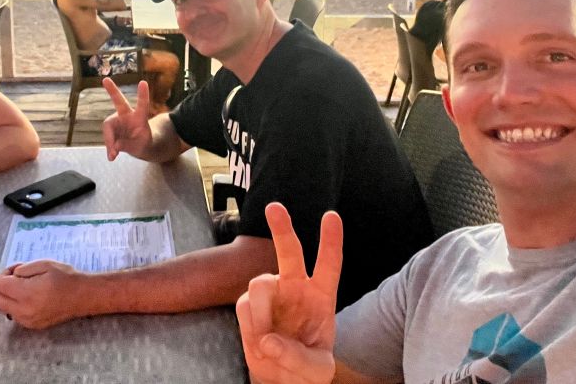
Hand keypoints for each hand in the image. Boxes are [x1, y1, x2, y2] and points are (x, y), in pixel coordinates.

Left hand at [0, 260, 84, 328]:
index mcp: (26, 294)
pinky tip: (31, 297)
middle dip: (2, 287)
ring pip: (4, 308)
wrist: (82, 296)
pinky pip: (14, 315)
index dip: (5, 274)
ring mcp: (27, 321)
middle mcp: (24, 310)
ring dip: (8, 297)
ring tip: (25, 287)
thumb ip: (23, 269)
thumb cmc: (65, 277)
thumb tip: (12, 276)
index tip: (17, 270)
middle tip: (16, 278)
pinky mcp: (32, 326)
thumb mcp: (44, 264)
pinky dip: (16, 305)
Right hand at [101, 78, 153, 160]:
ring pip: (109, 129)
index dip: (143, 95)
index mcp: (139, 117)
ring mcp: (118, 121)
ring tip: (114, 155)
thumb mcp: (141, 146)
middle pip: (119, 101)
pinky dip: (109, 148)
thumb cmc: (143, 142)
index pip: (142, 104)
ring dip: (110, 142)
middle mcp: (127, 115)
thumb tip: (114, 148)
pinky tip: (112, 156)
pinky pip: (107, 138)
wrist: (140, 146)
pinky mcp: (111, 129)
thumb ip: (127, 145)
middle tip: (106, 80)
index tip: (143, 82)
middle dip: (112, 90)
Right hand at [236, 203, 342, 383]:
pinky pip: (244, 307)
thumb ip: (298, 359)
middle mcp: (295, 288)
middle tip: (274, 207)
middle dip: (282, 229)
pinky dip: (250, 328)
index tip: (331, 216)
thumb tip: (269, 339)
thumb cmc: (306, 369)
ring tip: (267, 343)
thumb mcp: (316, 372)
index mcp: (321, 298)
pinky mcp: (249, 305)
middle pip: (290, 254)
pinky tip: (259, 343)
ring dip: (261, 315)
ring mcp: (270, 295)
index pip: (329, 265)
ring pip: (259, 284)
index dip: (330, 241)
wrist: (280, 377)